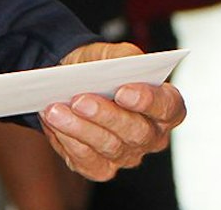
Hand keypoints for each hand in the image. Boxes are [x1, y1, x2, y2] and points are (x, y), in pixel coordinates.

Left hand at [39, 43, 187, 180]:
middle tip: (80, 100)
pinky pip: (86, 161)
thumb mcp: (114, 53)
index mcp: (166, 106)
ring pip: (108, 147)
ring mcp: (128, 156)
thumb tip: (122, 67)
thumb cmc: (102, 67)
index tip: (123, 91)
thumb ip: (124, 56)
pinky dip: (66, 141)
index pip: (168, 107)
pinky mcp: (102, 168)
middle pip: (136, 132)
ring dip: (79, 128)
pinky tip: (53, 122)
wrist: (75, 83)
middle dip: (106, 115)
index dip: (148, 101)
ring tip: (55, 110)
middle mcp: (152, 136)